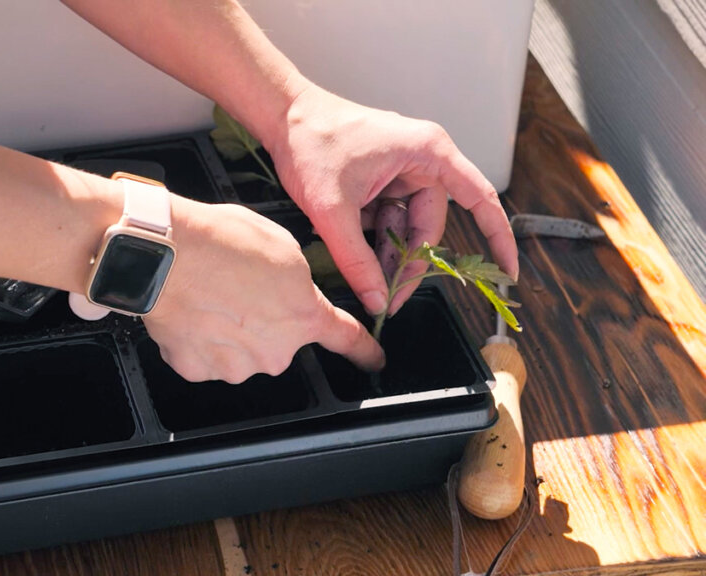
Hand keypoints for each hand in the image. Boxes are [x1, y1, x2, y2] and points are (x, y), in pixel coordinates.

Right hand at [144, 197, 382, 383]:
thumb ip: (296, 279)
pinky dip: (198, 339)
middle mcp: (274, 351)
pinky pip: (204, 357)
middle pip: (278, 342)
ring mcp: (234, 366)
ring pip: (239, 352)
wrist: (165, 254)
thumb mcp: (282, 245)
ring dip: (229, 331)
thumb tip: (288, 290)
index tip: (373, 360)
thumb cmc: (220, 241)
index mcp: (304, 317)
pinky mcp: (197, 369)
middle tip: (239, 290)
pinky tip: (190, 311)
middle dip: (264, 322)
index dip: (364, 351)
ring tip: (210, 295)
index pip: (346, 338)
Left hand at [264, 85, 518, 316]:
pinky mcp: (382, 180)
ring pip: (407, 227)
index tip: (507, 271)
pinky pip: (388, 219)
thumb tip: (377, 298)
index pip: (481, 199)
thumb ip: (356, 260)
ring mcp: (402, 170)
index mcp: (428, 153)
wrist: (282, 116)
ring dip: (386, 252)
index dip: (499, 237)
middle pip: (431, 227)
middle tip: (388, 297)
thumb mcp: (333, 210)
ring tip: (363, 273)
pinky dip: (372, 237)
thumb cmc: (311, 139)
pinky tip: (349, 242)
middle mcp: (423, 160)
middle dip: (409, 262)